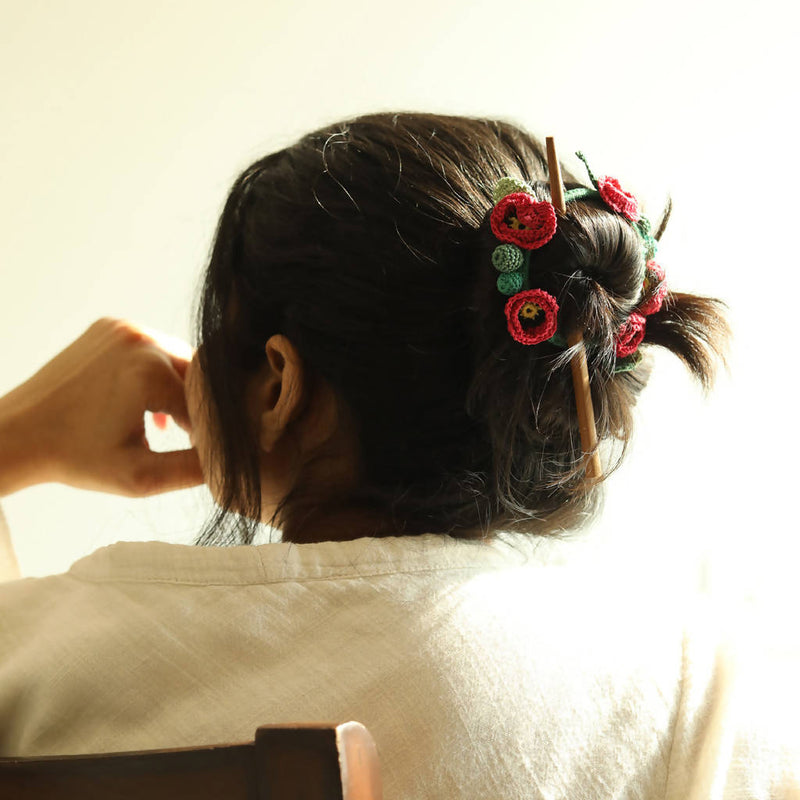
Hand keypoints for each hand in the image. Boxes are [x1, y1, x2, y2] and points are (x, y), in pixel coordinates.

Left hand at [0, 318, 203, 496]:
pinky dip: (157, 372)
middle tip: (186, 439)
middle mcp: (140, 340)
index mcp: (148, 372)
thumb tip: (235, 460)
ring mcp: (123, 328)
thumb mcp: (140, 476)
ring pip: (178, 359)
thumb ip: (195, 470)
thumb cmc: (74, 459)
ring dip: (180, 388)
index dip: (209, 433)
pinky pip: (153, 347)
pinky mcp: (109, 326)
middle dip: (198, 407)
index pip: (207, 403)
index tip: (201, 454)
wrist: (16, 434)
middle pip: (199, 374)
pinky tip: (146, 402)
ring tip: (164, 422)